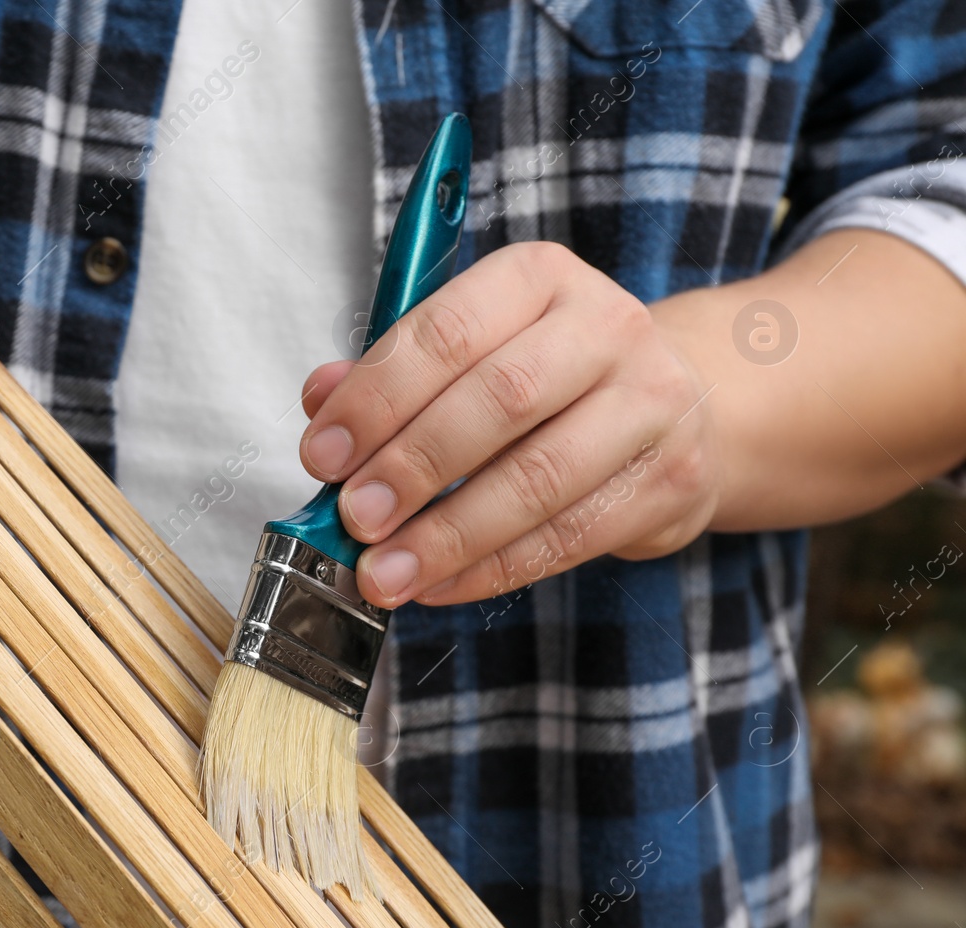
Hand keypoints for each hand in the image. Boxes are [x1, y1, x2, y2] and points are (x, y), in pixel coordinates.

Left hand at [298, 241, 718, 608]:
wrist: (672, 404)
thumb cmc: (545, 375)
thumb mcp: (471, 350)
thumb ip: (393, 370)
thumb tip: (321, 398)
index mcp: (539, 277)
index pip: (449, 332)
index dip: (378, 397)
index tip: (323, 455)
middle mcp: (606, 326)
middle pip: (501, 399)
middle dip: (414, 466)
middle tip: (356, 517)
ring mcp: (650, 403)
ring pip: (539, 478)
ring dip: (448, 535)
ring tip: (385, 571)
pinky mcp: (670, 481)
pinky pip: (568, 537)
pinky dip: (490, 568)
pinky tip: (436, 585)